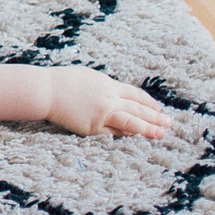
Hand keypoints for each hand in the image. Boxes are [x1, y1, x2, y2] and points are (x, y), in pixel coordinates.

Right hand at [43, 67, 169, 137]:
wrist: (45, 91)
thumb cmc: (63, 81)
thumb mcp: (89, 77)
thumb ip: (106, 87)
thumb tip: (119, 97)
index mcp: (108, 85)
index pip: (136, 95)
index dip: (150, 103)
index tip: (159, 109)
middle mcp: (108, 99)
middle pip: (138, 109)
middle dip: (155, 117)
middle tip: (169, 123)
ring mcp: (101, 114)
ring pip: (130, 122)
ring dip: (148, 129)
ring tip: (161, 134)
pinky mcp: (91, 127)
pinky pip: (112, 132)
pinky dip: (124, 134)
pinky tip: (134, 136)